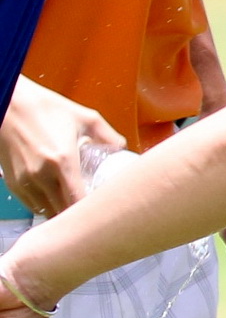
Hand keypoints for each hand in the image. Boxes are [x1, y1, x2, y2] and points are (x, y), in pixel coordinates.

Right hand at [0, 80, 125, 219]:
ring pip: (46, 210)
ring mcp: (25, 181)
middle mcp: (41, 176)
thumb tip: (122, 147)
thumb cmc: (46, 109)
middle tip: (91, 207)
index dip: (90, 209)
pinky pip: (31, 204)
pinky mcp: (13, 182)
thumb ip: (108, 135)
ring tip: (74, 201)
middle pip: (62, 211)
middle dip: (77, 212)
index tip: (101, 206)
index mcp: (62, 162)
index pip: (77, 201)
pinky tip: (55, 195)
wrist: (11, 105)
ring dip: (60, 210)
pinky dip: (44, 204)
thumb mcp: (86, 118)